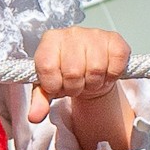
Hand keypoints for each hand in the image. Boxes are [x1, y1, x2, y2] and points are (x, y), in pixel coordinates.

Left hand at [28, 25, 137, 149]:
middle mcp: (71, 33)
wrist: (89, 69)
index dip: (54, 85)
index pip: (48, 67)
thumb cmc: (66, 75)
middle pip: (73, 71)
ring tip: (89, 80)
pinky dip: (111, 76)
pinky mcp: (115, 40)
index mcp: (50, 40)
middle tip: (76, 85)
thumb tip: (35, 117)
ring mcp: (94, 34)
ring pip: (95, 69)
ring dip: (93, 83)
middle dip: (75, 87)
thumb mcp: (49, 87)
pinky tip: (104, 73)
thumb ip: (40, 101)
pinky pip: (115, 65)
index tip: (57, 85)